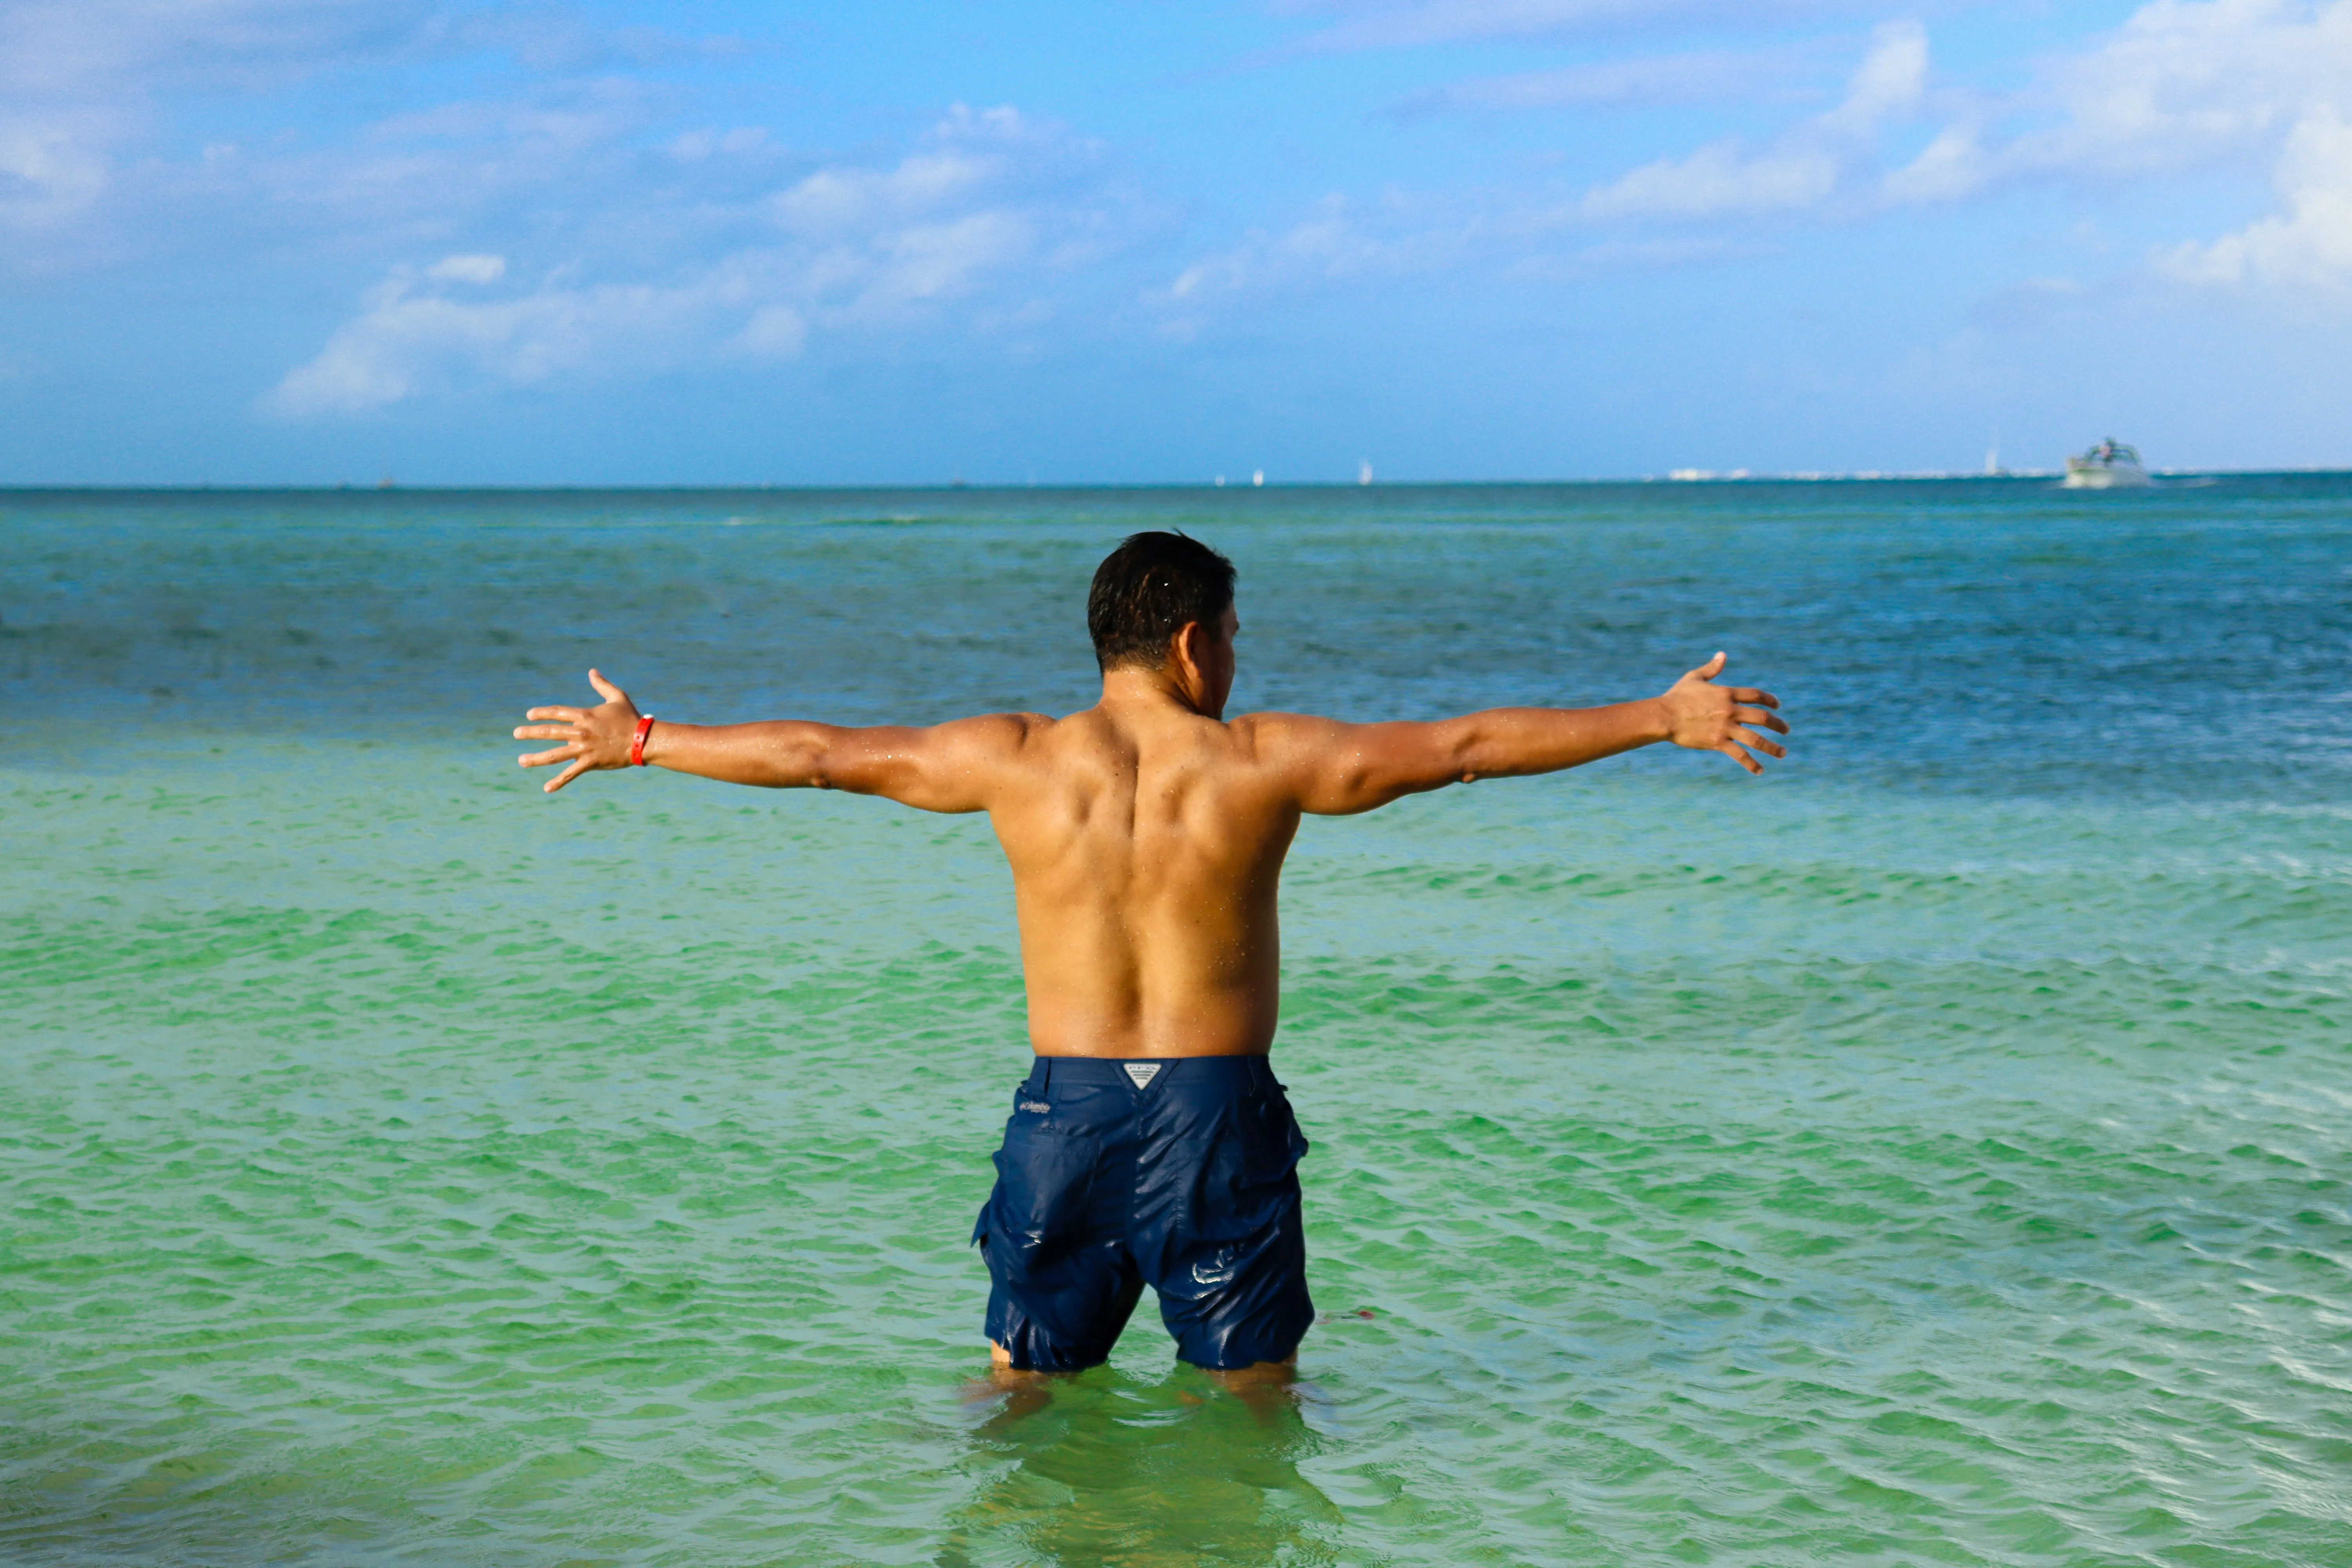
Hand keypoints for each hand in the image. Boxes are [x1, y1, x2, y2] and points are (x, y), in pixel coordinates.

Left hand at [514, 669, 641, 792]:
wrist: (642, 740)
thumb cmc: (630, 718)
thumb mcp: (617, 697)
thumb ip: (602, 685)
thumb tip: (592, 671)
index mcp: (584, 715)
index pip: (557, 712)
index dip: (542, 713)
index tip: (530, 715)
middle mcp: (580, 731)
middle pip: (549, 732)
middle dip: (530, 732)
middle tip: (516, 733)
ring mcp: (584, 748)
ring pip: (554, 754)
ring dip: (536, 758)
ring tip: (521, 761)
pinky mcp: (590, 762)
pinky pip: (571, 773)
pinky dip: (559, 781)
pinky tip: (546, 788)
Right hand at [1659, 652, 1788, 775]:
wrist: (1664, 716)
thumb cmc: (1676, 696)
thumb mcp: (1694, 678)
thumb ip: (1712, 668)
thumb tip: (1722, 655)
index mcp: (1726, 693)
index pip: (1756, 695)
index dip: (1770, 700)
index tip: (1777, 706)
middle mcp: (1730, 710)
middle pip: (1763, 718)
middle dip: (1778, 725)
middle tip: (1786, 730)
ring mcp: (1725, 727)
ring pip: (1756, 739)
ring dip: (1772, 747)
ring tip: (1783, 753)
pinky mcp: (1718, 742)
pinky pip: (1739, 755)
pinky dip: (1751, 764)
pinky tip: (1760, 771)